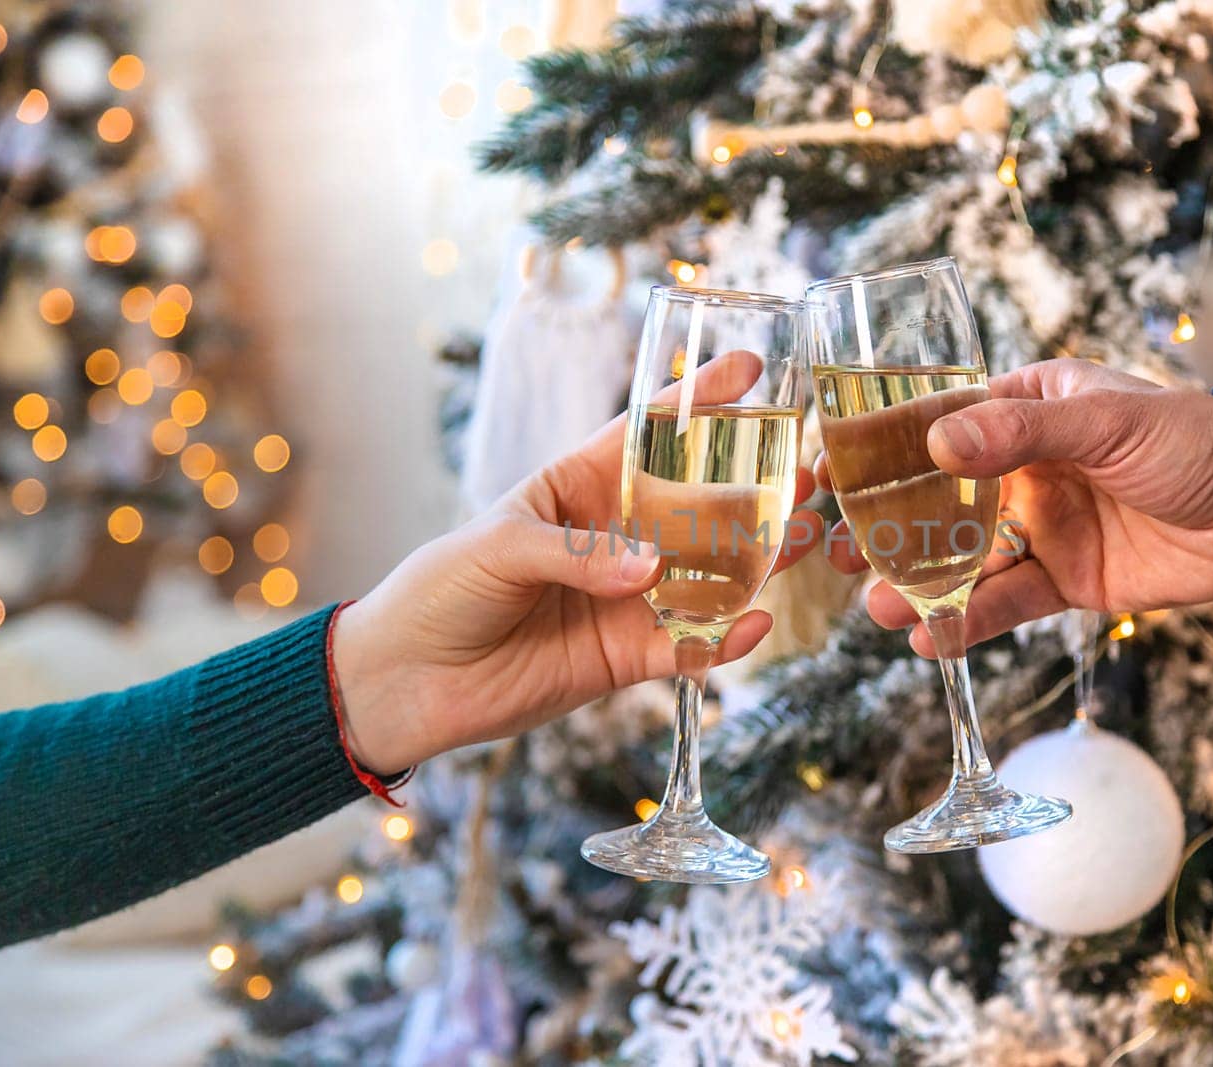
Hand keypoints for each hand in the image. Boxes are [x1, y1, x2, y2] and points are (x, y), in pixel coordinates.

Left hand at [333, 355, 822, 773]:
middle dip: (754, 489)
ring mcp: (628, 598)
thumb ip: (576, 552)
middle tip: (805, 471)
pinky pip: (689, 645)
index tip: (748, 370)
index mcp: (578, 488)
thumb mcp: (496, 547)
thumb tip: (649, 570)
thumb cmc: (439, 591)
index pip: (648, 436)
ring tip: (806, 539)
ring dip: (759, 560)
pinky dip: (724, 640)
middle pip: (699, 507)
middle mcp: (615, 539)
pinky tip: (755, 625)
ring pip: (709, 575)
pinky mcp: (629, 657)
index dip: (698, 403)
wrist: (406, 683)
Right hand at [823, 358, 1212, 656]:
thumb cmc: (1193, 439)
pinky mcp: (1065, 581)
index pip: (932, 427)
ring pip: (961, 559)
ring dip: (917, 584)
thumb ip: (1020, 432)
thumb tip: (936, 445)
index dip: (874, 453)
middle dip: (882, 529)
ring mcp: (1040, 527)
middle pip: (933, 500)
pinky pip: (1005, 604)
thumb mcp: (1104, 421)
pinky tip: (931, 640)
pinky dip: (968, 623)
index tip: (824, 476)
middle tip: (831, 556)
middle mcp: (1021, 469)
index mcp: (1023, 408)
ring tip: (878, 608)